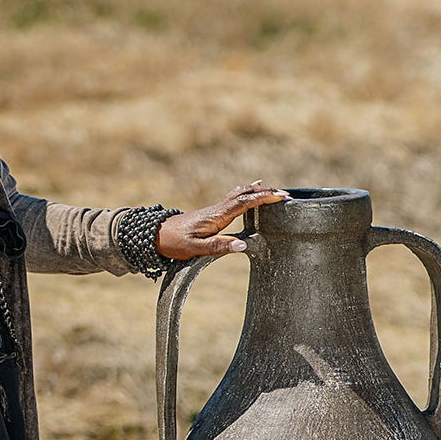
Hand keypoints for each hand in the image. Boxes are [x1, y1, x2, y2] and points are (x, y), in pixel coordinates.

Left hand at [156, 182, 288, 261]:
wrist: (155, 235)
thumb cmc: (174, 243)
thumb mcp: (196, 249)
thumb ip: (220, 247)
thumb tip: (244, 246)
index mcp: (217, 216)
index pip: (244, 202)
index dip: (264, 198)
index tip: (281, 196)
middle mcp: (217, 209)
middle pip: (244, 194)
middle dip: (265, 192)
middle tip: (284, 194)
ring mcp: (214, 210)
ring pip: (239, 194)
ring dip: (256, 191)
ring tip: (272, 190)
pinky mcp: (212, 213)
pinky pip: (233, 199)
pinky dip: (246, 193)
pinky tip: (249, 192)